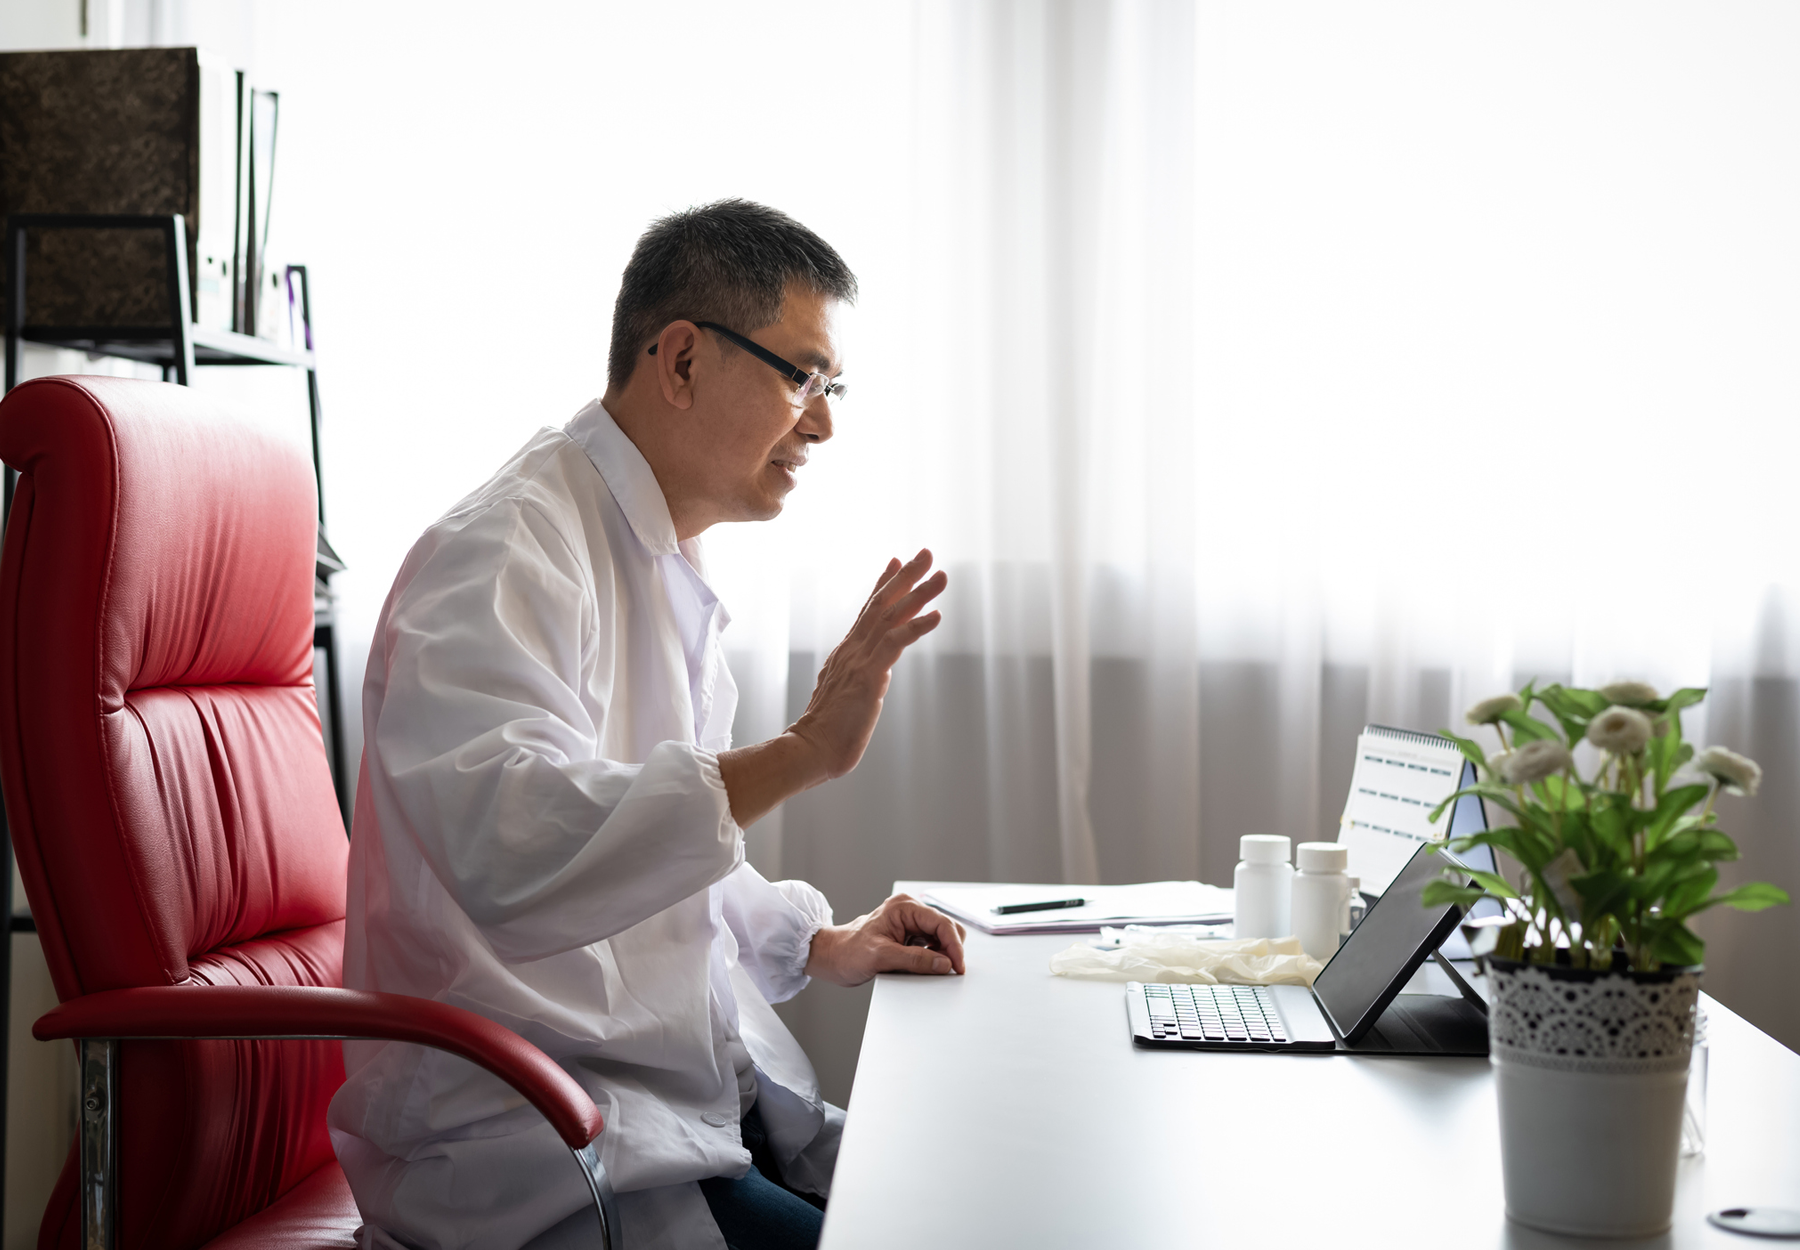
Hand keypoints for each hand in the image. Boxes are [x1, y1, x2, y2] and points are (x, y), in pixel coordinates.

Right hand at [717, 551, 944, 827]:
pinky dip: (916, 627)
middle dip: (905, 577)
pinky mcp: (868, 676)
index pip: (867, 612)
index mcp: (846, 654)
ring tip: (940, 575)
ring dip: (918, 594)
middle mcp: (852, 650)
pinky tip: (936, 615)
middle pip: (881, 604)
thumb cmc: (827, 734)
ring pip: (891, 617)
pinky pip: (895, 644)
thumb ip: (858, 681)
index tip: (896, 562)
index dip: (883, 585)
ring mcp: (859, 661)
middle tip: (925, 553)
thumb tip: (872, 677)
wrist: (809, 750)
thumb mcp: (847, 697)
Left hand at [805, 894, 967, 986]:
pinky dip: (934, 960)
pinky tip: (924, 969)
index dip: (954, 946)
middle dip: (950, 950)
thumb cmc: (848, 952)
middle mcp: (910, 912)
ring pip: (942, 939)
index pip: (941, 923)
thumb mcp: (881, 957)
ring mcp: (911, 925)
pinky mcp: (910, 938)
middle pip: (946, 929)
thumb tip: (944, 964)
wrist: (832, 957)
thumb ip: (915, 960)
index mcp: (904, 907)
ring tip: (930, 971)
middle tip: (948, 972)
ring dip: (942, 956)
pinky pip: (932, 948)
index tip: (958, 966)